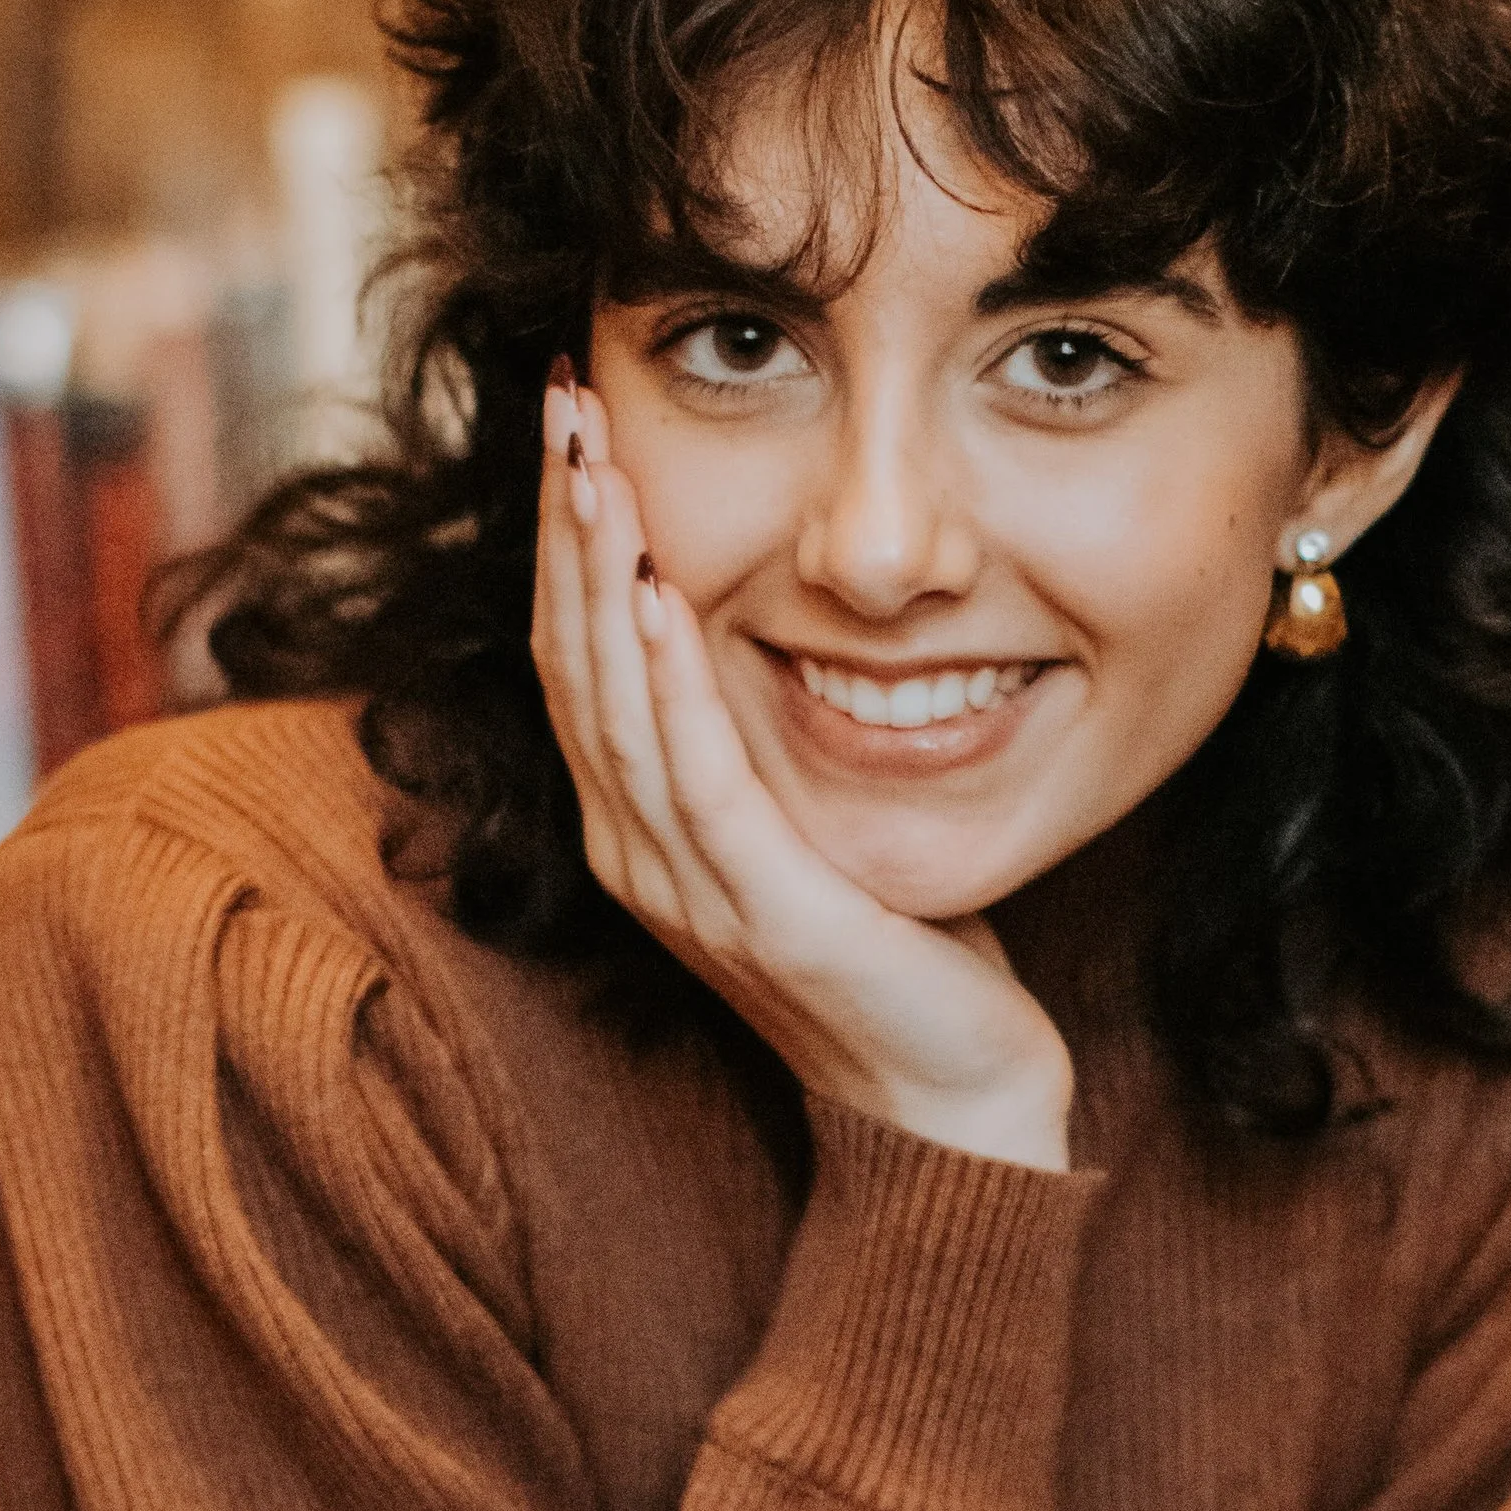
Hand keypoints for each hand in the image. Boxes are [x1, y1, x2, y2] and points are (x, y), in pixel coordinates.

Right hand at [533, 373, 1075, 1171]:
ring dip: (598, 573)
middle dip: (563, 527)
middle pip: (573, 667)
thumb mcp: (816, 826)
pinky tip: (660, 593)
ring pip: (614, 707)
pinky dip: (671, 681)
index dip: (562, 543)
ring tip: (592, 461)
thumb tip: (773, 628)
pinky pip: (698, 779)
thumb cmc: (901, 965)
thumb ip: (769, 743)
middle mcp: (640, 862)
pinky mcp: (763, 915)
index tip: (569, 427)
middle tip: (559, 400)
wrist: (952, 1110)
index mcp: (642, 837)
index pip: (577, 664)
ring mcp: (691, 894)